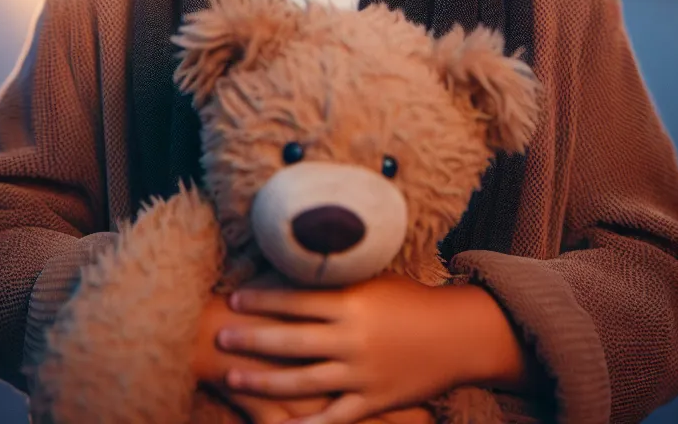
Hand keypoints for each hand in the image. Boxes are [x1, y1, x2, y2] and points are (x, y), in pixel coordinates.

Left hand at [216, 274, 468, 423]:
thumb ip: (340, 281)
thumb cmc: (412, 300)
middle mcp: (352, 339)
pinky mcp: (372, 401)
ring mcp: (361, 373)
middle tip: (221, 337)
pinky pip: (331, 418)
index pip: (296, 299)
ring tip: (235, 377)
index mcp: (352, 303)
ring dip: (264, 379)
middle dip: (252, 338)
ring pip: (301, 380)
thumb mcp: (375, 281)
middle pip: (290, 339)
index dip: (262, 299)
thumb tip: (299, 268)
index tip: (234, 298)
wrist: (456, 335)